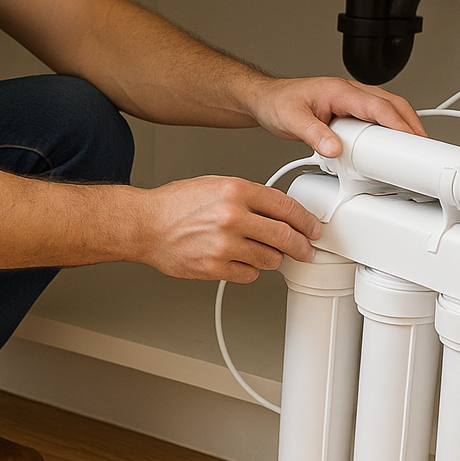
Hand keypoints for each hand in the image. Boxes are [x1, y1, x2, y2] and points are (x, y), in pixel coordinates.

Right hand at [136, 176, 321, 283]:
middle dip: (303, 246)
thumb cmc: (177, 204)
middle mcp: (232, 217)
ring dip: (274, 258)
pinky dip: (250, 269)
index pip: (286, 207)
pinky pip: (250, 274)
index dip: (306, 221)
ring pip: (271, 259)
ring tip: (264, 252)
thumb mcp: (216, 185)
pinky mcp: (215, 268)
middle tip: (307, 249)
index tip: (313, 228)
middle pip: (285, 237)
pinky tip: (240, 260)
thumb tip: (281, 213)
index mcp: (235, 191)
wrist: (146, 225)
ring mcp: (224, 245)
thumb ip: (250, 197)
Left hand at [251, 75, 425, 157]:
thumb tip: (334, 149)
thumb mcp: (292, 121)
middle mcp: (348, 92)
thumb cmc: (277, 103)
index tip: (412, 139)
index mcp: (339, 90)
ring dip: (402, 125)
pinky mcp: (348, 111)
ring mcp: (350, 100)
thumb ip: (313, 135)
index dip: (398, 123)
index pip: (378, 106)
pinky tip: (389, 144)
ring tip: (412, 148)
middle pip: (392, 104)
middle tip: (423, 146)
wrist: (265, 100)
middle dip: (411, 123)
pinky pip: (375, 117)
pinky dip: (388, 129)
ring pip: (386, 109)